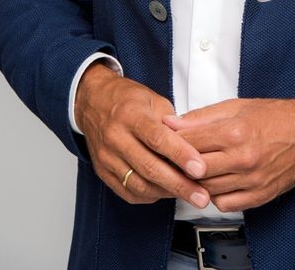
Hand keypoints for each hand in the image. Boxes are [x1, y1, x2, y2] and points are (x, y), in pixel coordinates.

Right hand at [75, 62, 210, 207]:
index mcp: (131, 115)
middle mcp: (116, 137)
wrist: (92, 101)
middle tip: (201, 196)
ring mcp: (107, 157)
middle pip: (150, 167)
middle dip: (179, 185)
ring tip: (189, 196)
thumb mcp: (153, 99)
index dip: (180, 155)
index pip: (158, 138)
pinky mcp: (103, 172)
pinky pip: (128, 192)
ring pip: (139, 184)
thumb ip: (172, 123)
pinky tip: (166, 192)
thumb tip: (193, 147)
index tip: (200, 169)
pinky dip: (150, 195)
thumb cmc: (127, 99)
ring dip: (167, 193)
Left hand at [163, 97, 294, 211]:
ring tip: (194, 171)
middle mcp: (243, 158)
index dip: (173, 141)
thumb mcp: (236, 106)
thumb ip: (202, 116)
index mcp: (235, 132)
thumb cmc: (274, 116)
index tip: (165, 140)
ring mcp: (252, 179)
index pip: (190, 142)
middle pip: (196, 169)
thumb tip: (173, 122)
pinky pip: (226, 205)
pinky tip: (216, 183)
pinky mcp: (260, 195)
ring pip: (208, 189)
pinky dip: (216, 196)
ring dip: (197, 181)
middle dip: (181, 164)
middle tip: (173, 159)